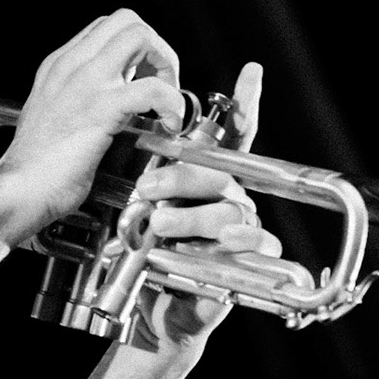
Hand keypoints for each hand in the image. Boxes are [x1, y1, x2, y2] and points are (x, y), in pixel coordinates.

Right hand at [0, 8, 185, 242]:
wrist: (17, 191)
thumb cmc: (34, 167)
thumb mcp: (51, 116)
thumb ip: (76, 99)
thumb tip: (110, 99)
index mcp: (58, 67)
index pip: (105, 28)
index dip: (134, 47)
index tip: (143, 76)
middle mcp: (70, 67)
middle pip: (127, 21)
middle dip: (155, 47)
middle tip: (161, 82)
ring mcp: (85, 84)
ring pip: (140, 37)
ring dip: (166, 65)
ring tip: (167, 99)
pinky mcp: (101, 110)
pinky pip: (152, 88)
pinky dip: (171, 103)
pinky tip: (169, 123)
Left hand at [127, 61, 280, 350]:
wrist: (151, 307)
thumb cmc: (146, 255)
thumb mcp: (137, 209)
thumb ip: (143, 177)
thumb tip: (127, 140)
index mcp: (206, 177)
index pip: (228, 135)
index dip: (244, 103)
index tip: (250, 71)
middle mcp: (228, 195)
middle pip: (220, 172)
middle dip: (183, 177)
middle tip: (147, 187)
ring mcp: (241, 224)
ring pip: (229, 208)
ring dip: (193, 215)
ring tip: (158, 224)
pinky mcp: (250, 258)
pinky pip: (251, 242)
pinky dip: (229, 243)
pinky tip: (214, 245)